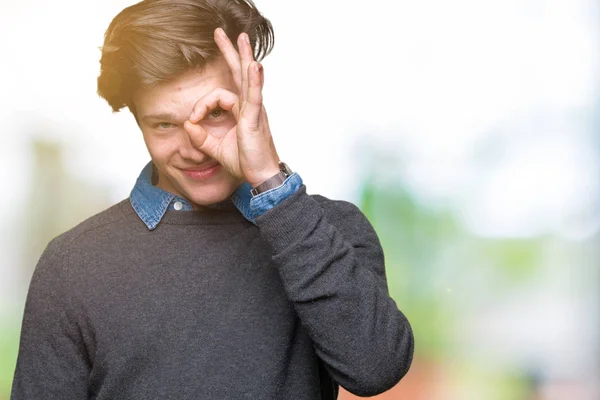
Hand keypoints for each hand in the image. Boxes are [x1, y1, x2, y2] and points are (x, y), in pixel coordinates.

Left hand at [183, 28, 279, 187]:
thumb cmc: (245, 162)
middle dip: (230, 52)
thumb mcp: (215, 149)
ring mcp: (254, 110)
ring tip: (242, 38)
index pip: (218, 95)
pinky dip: (255, 81)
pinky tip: (254, 66)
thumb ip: (200, 138)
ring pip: (248, 78)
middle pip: (239, 73)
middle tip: (221, 33)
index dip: (201, 105)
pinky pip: (255, 96)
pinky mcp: (256, 119)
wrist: (260, 175)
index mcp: (241, 111)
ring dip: (244, 57)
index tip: (193, 121)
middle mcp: (249, 106)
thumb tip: (187, 125)